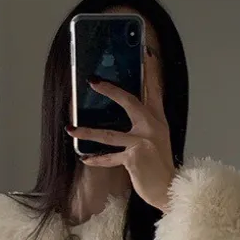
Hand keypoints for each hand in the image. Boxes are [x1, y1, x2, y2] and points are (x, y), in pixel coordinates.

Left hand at [66, 49, 175, 212]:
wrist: (168, 187)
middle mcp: (152, 126)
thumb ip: (145, 122)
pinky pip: (110, 157)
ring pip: (110, 134)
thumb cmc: (159, 164)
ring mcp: (143, 141)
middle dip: (110, 90)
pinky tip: (85, 158)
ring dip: (88, 131)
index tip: (145, 51)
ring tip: (71, 128)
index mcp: (159, 119)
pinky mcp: (134, 157)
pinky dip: (97, 159)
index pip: (154, 89)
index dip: (150, 70)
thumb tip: (128, 109)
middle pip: (130, 102)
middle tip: (93, 81)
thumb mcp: (157, 138)